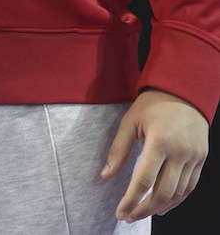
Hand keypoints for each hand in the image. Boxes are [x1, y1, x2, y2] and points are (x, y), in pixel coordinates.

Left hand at [101, 88, 208, 221]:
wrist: (184, 90)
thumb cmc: (154, 103)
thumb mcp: (131, 121)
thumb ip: (118, 149)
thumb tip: (105, 176)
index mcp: (160, 141)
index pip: (144, 180)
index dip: (131, 200)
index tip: (120, 211)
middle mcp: (179, 152)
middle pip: (162, 192)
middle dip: (144, 209)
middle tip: (129, 216)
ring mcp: (193, 157)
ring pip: (177, 193)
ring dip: (159, 208)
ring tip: (143, 212)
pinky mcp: (201, 159)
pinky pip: (190, 187)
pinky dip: (176, 200)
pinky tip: (164, 205)